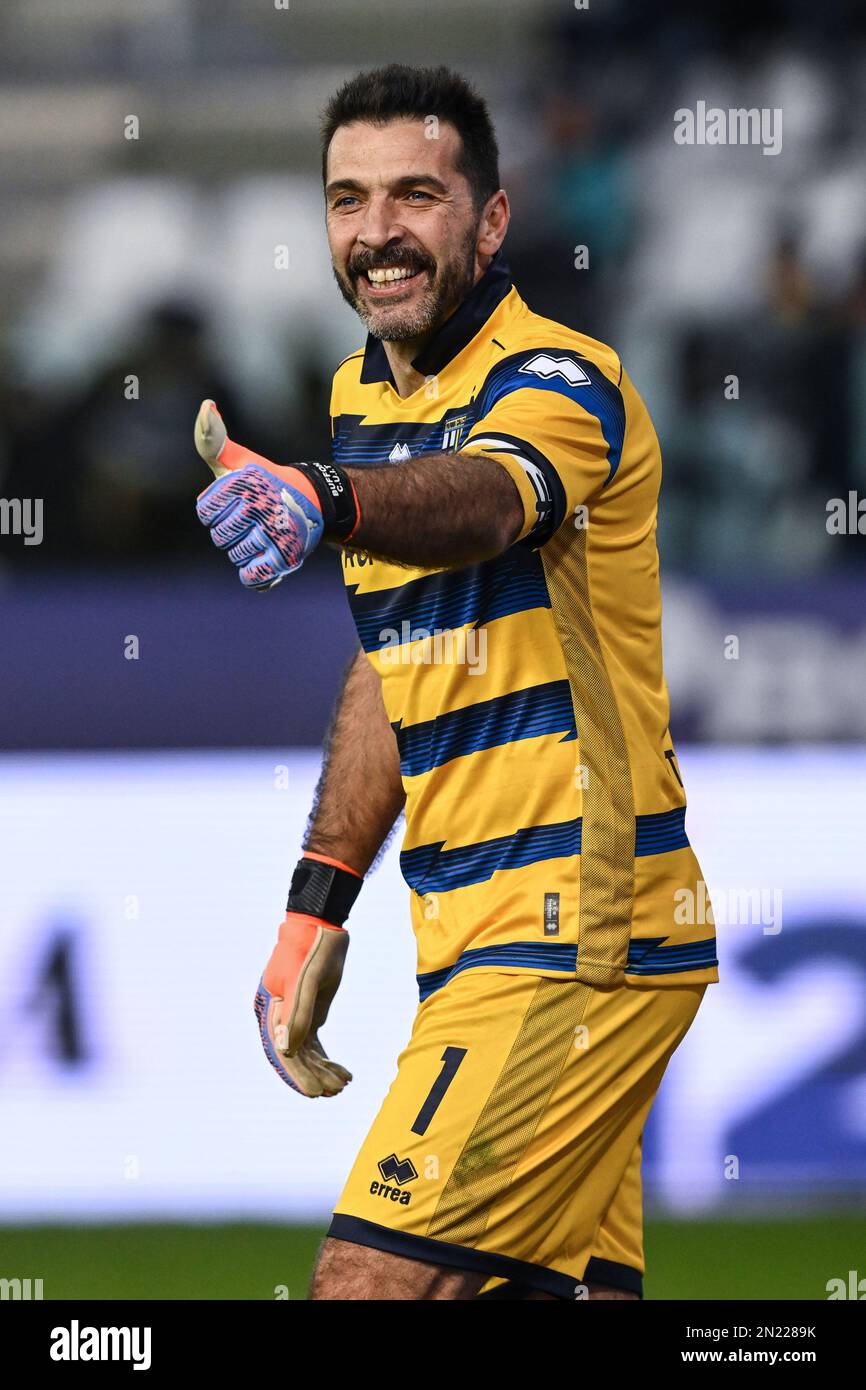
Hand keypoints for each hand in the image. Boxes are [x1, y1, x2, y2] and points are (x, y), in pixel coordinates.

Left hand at [194, 399, 322, 589]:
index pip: (206, 510)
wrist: (314, 501)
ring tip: (260, 535)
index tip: (236, 500)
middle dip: (231, 530)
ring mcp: (274, 536)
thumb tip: (206, 406)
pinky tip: (262, 557)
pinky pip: (252, 577)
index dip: (217, 508)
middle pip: (220, 536)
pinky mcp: (285, 559)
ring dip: (244, 550)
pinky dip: (254, 574)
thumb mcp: (240, 459)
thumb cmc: (266, 480)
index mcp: (246, 483)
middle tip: (251, 519)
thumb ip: (213, 439)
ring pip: (236, 556)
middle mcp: (261, 508)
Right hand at [253, 912, 350, 1097]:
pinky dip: (326, 1058)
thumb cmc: (314, 948)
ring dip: (322, 1070)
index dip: (297, 1074)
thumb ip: (300, 1013)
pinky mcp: (309, 1011)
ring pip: (305, 1052)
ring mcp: (294, 1014)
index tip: (315, 1093)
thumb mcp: (310, 980)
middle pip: (294, 1055)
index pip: (282, 1050)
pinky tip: (342, 1071)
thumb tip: (287, 1049)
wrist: (321, 924)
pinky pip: (313, 1043)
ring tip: (343, 1084)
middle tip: (336, 1091)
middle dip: (313, 1075)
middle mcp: (279, 1014)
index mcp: (272, 1008)